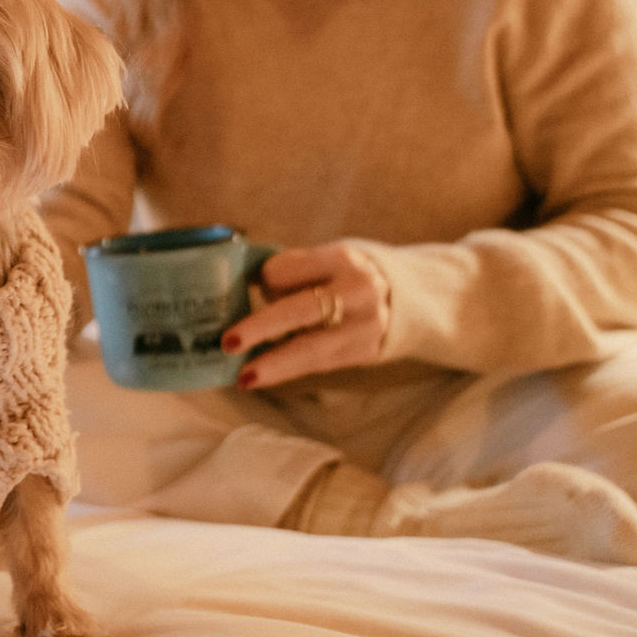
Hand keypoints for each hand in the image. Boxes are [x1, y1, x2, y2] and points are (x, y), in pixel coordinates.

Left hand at [223, 241, 389, 389]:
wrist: (407, 297)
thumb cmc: (346, 275)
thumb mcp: (327, 259)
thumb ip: (292, 271)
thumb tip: (245, 289)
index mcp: (341, 259)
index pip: (288, 271)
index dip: (265, 280)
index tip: (252, 285)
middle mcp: (357, 291)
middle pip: (301, 311)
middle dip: (261, 327)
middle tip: (229, 342)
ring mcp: (366, 325)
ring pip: (312, 348)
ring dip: (274, 364)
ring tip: (243, 377)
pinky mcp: (367, 351)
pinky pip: (320, 363)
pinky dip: (288, 370)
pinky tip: (261, 377)